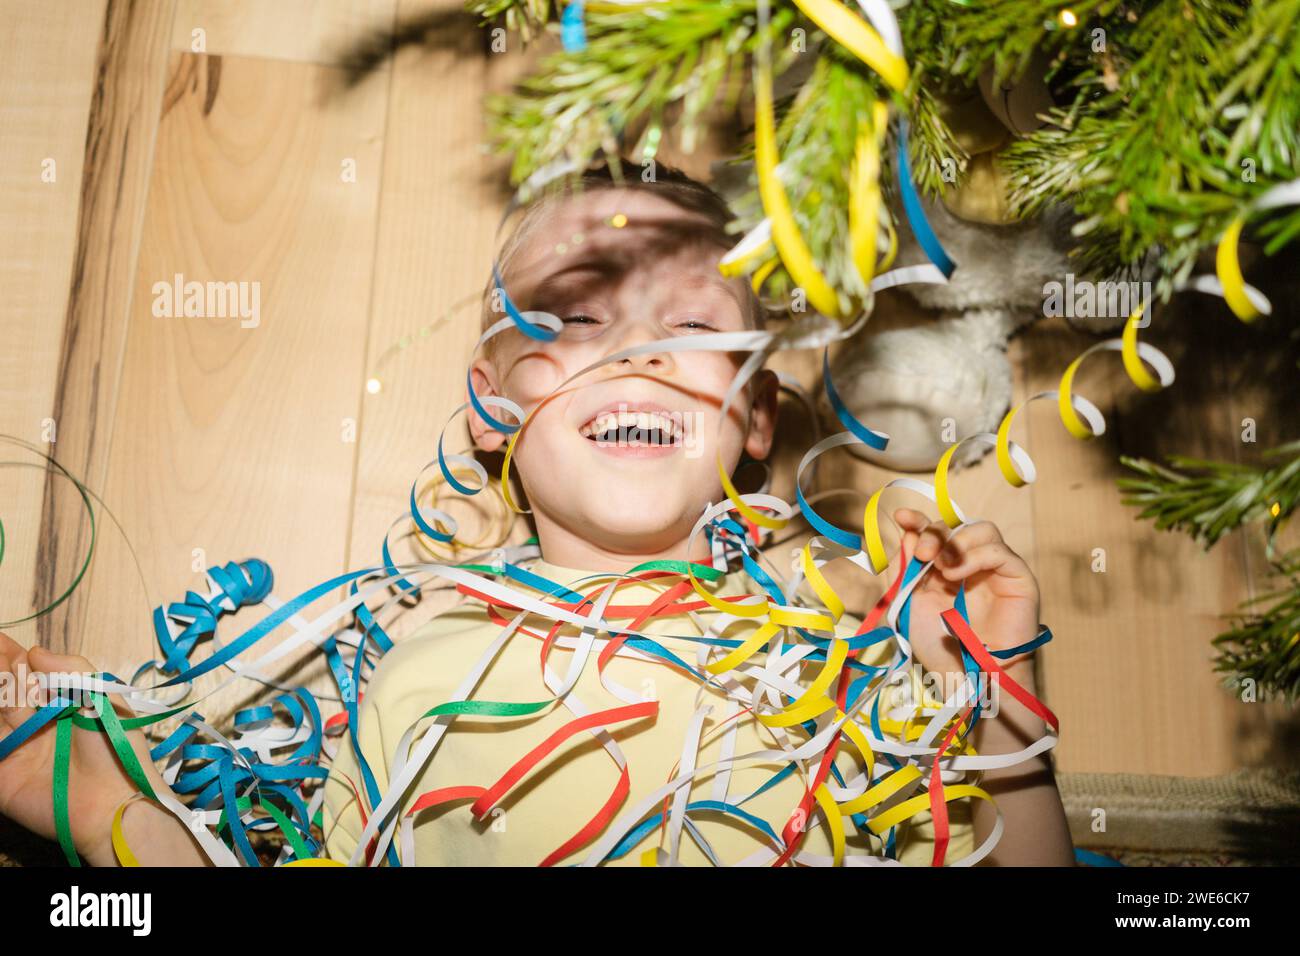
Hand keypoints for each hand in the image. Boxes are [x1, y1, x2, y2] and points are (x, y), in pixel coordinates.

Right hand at [0, 632, 167, 865]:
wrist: (113, 800)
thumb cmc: (115, 746)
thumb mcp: (102, 698)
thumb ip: (71, 669)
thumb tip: (33, 650)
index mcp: (60, 704)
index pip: (27, 675)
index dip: (11, 656)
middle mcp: (33, 724)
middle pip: (3, 691)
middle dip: (0, 671)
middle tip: (2, 657)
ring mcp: (14, 749)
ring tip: (8, 689)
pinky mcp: (0, 775)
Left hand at [889, 509, 1041, 696]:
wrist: (967, 677)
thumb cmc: (938, 646)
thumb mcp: (907, 603)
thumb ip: (904, 568)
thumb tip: (904, 532)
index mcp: (943, 568)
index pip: (934, 532)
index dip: (919, 521)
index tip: (902, 517)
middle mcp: (970, 565)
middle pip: (956, 526)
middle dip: (934, 533)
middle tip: (922, 553)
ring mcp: (996, 570)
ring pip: (982, 530)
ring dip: (955, 542)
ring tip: (940, 568)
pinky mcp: (1019, 578)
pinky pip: (1000, 552)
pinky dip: (975, 556)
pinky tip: (956, 576)